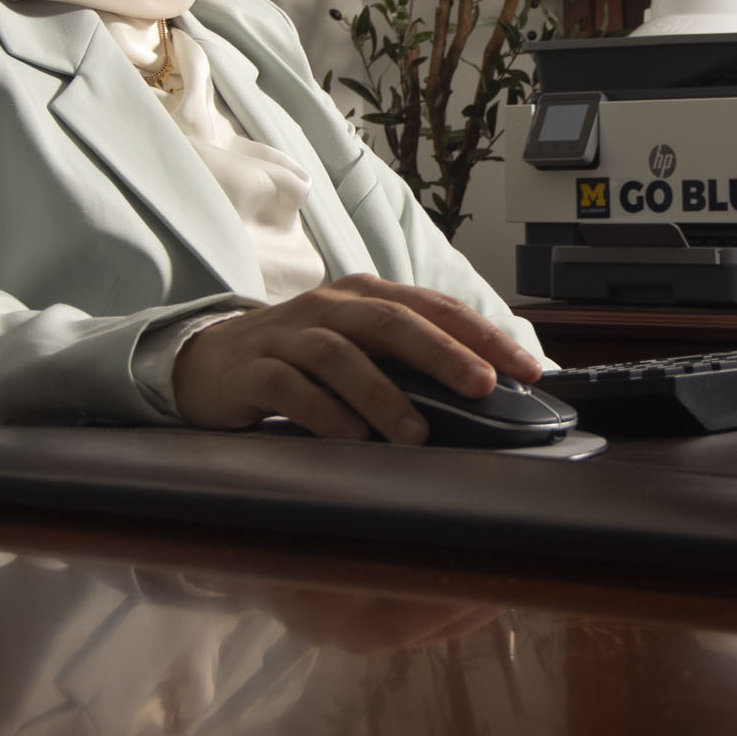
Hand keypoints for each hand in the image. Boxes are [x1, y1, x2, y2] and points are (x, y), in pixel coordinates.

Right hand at [170, 274, 543, 443]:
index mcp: (366, 297)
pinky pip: (290, 388)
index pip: (434, 308)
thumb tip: (486, 390)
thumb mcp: (359, 347)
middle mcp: (331, 308)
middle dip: (443, 353)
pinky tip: (351, 438)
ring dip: (384, 394)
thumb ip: (411, 360)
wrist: (209, 361)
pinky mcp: (253, 370)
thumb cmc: (299, 357)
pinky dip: (324, 413)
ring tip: (416, 433)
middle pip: (393, 321)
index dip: (483, 336)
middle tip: (482, 387)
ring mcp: (289, 336)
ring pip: (341, 355)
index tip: (527, 369)